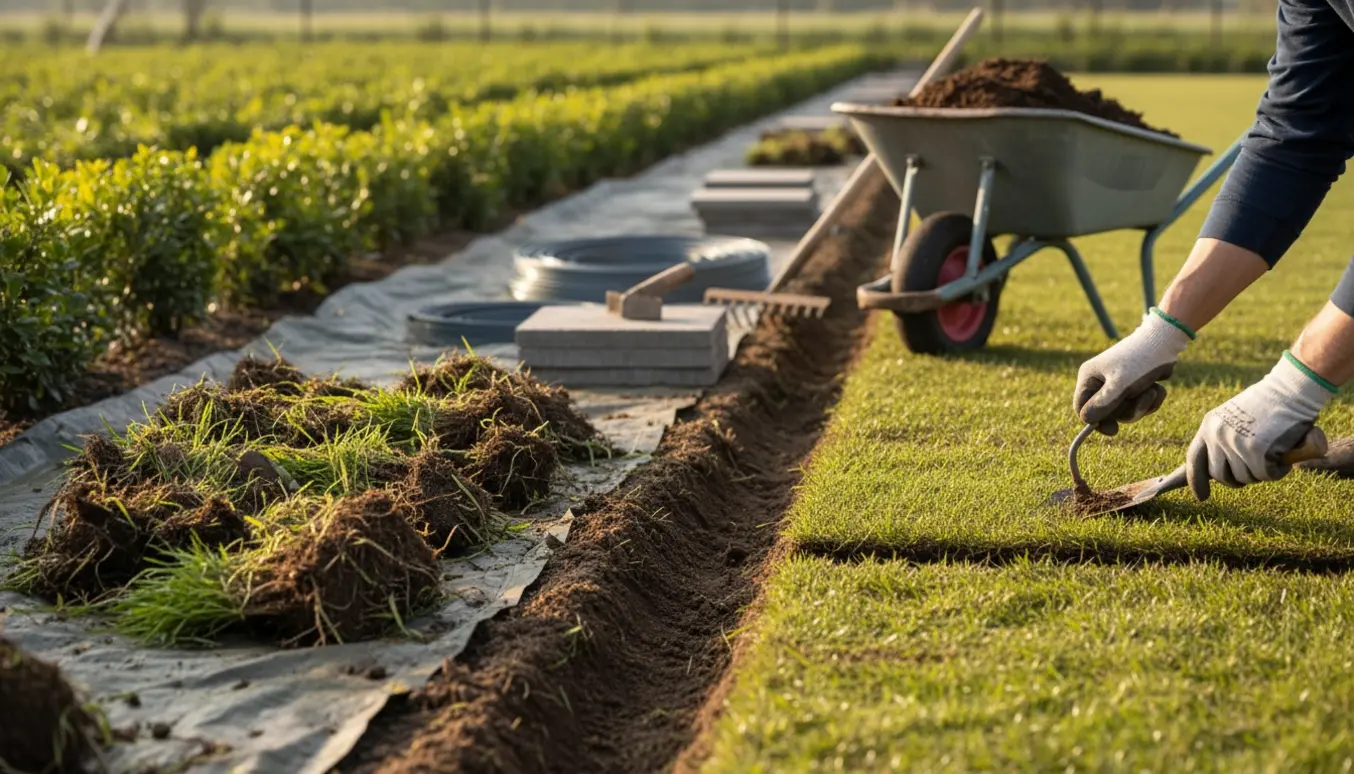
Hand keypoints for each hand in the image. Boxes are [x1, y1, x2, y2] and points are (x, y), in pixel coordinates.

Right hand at [1074, 308, 1194, 434]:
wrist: (1166, 340)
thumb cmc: (1140, 361)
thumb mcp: (1120, 384)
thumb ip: (1103, 404)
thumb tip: (1086, 420)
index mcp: (1089, 377)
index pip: (1082, 408)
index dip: (1096, 422)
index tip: (1114, 430)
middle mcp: (1099, 381)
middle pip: (1107, 413)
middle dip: (1129, 409)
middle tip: (1144, 397)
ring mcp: (1116, 384)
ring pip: (1125, 411)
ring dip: (1143, 405)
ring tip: (1154, 390)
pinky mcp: (1132, 386)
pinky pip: (1138, 405)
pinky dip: (1150, 401)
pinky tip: (1158, 388)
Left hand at [1186, 351, 1335, 499]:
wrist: (1290, 389)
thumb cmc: (1268, 405)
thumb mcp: (1234, 419)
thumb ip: (1224, 440)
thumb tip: (1217, 472)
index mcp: (1209, 426)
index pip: (1194, 460)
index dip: (1196, 481)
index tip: (1201, 497)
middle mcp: (1216, 436)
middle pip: (1221, 476)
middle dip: (1238, 478)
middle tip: (1255, 468)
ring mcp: (1235, 443)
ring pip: (1245, 477)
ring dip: (1260, 472)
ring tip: (1271, 454)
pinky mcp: (1255, 450)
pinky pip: (1265, 475)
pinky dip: (1277, 471)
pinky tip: (1283, 456)